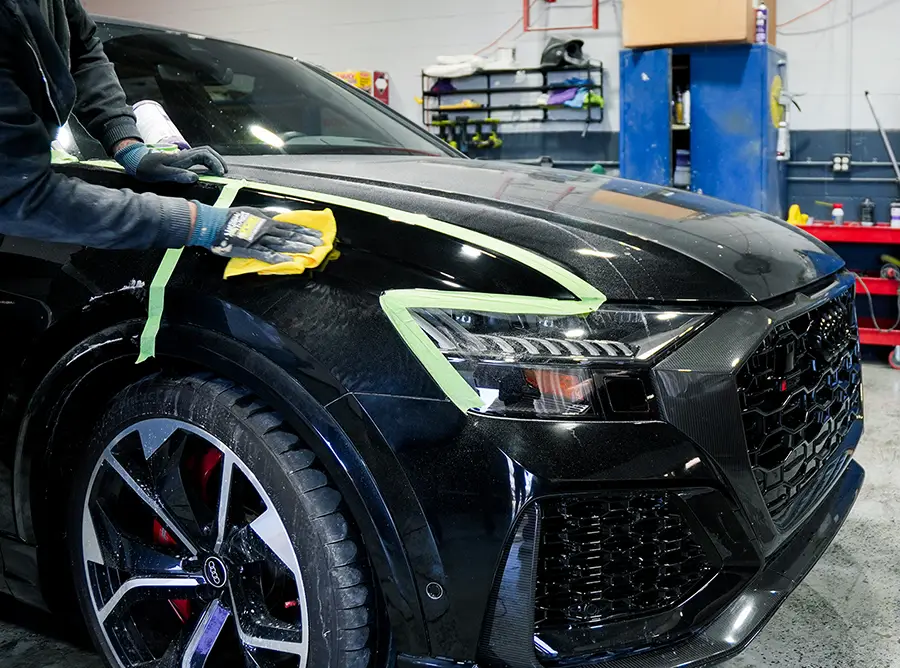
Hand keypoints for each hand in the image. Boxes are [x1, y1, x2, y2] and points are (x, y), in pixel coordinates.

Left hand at [114, 142, 226, 183]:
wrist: (134, 160)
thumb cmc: (145, 168)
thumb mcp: (159, 173)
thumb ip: (177, 175)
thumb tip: (195, 177)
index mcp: (182, 158)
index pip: (204, 155)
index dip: (215, 162)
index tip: (220, 173)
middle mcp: (184, 155)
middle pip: (207, 151)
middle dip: (218, 160)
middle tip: (224, 172)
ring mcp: (183, 156)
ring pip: (204, 153)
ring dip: (214, 160)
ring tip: (220, 171)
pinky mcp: (181, 160)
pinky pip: (199, 158)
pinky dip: (208, 162)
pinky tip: (208, 170)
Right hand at [189, 205, 323, 263]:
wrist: (213, 224)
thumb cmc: (231, 218)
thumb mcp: (252, 213)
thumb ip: (266, 217)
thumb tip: (279, 218)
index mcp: (267, 221)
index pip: (291, 227)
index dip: (305, 231)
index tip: (317, 234)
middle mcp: (265, 229)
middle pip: (290, 235)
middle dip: (306, 239)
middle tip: (320, 244)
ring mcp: (258, 239)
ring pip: (281, 244)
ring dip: (296, 248)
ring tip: (310, 252)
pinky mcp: (249, 249)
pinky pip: (265, 254)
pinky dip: (277, 257)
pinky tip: (288, 260)